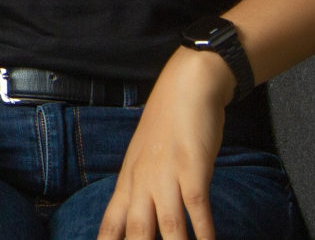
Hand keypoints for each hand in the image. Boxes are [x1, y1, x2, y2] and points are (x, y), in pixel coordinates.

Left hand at [97, 48, 232, 239]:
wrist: (185, 88)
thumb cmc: (166, 128)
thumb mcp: (144, 160)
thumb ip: (140, 191)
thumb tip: (137, 221)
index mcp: (128, 182)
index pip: (111, 224)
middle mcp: (141, 182)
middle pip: (135, 232)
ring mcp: (166, 176)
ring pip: (166, 227)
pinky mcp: (191, 169)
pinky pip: (196, 208)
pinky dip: (203, 233)